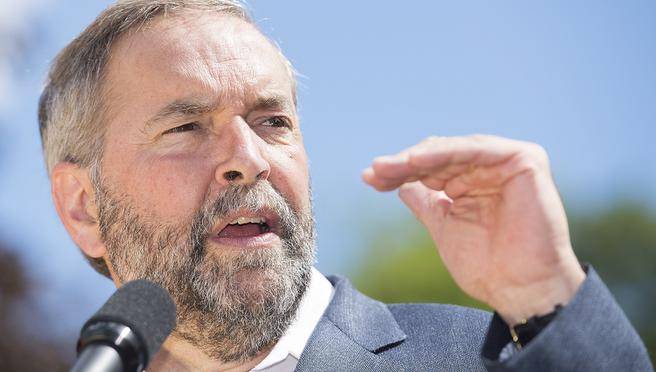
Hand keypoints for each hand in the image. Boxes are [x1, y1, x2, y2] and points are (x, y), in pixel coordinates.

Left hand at [362, 135, 584, 324]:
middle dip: (404, 164)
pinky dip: (447, 153)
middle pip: (439, 156)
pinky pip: (477, 150)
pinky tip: (417, 161)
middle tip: (375, 171)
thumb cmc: (487, 267)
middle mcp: (490, 170)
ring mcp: (507, 162)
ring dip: (419, 157)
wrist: (520, 290)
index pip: (431, 169)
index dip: (400, 172)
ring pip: (454, 150)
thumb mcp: (444, 226)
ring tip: (390, 166)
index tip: (370, 179)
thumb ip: (426, 202)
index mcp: (473, 184)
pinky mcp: (525, 160)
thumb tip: (399, 185)